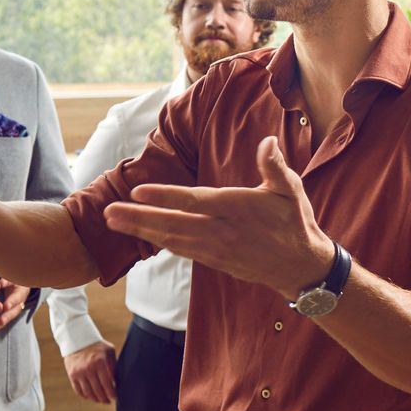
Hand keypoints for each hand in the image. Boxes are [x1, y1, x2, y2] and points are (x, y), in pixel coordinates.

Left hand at [0, 285, 31, 334]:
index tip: (6, 307)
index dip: (11, 302)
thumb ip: (7, 280)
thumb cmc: (14, 280)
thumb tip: (0, 283)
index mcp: (20, 293)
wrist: (20, 285)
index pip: (16, 298)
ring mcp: (14, 310)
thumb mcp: (12, 278)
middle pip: (13, 312)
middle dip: (6, 317)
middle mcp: (19, 303)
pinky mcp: (9, 314)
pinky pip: (3, 321)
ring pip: (8, 319)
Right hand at [64, 340, 117, 403]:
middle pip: (98, 390)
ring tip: (100, 400)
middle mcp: (88, 369)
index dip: (112, 393)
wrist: (78, 339)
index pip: (107, 384)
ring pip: (88, 393)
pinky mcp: (72, 375)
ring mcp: (79, 373)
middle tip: (108, 401)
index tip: (115, 398)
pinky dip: (85, 396)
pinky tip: (90, 396)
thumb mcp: (109, 351)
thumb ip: (114, 365)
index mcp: (99, 363)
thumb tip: (118, 381)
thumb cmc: (98, 346)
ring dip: (95, 399)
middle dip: (104, 398)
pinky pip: (78, 390)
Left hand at [102, 136, 330, 298]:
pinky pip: (180, 250)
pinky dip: (158, 242)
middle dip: (139, 219)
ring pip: (172, 240)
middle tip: (108, 213)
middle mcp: (221, 231)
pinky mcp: (214, 261)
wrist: (302, 268)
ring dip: (141, 231)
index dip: (164, 197)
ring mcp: (215, 249)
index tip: (138, 192)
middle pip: (173, 225)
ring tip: (113, 222)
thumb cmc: (295, 222)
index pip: (194, 201)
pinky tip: (140, 235)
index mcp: (236, 209)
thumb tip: (268, 142)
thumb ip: (275, 166)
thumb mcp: (291, 190)